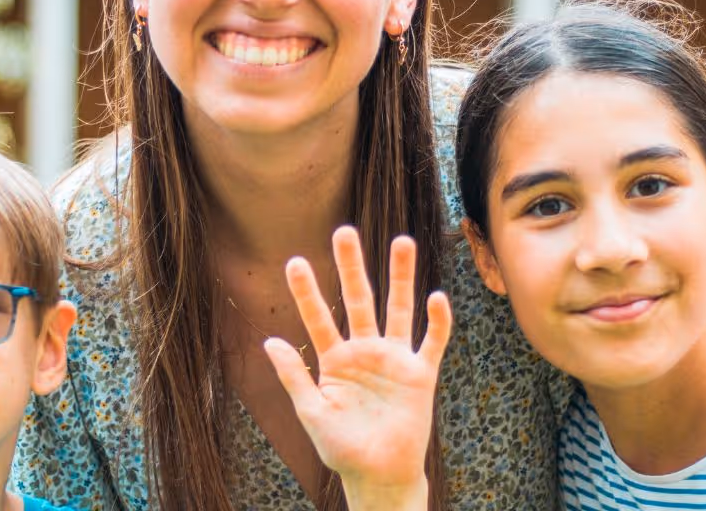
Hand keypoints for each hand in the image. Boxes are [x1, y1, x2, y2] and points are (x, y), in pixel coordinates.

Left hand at [263, 226, 451, 510]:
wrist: (379, 475)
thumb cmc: (342, 448)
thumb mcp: (312, 412)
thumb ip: (293, 376)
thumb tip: (268, 340)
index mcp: (335, 360)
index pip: (319, 318)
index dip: (307, 292)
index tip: (294, 261)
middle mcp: (365, 351)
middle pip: (359, 299)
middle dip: (352, 267)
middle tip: (344, 231)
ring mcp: (394, 360)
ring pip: (398, 309)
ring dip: (401, 276)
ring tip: (402, 241)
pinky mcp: (420, 374)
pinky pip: (432, 343)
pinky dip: (437, 322)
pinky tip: (437, 297)